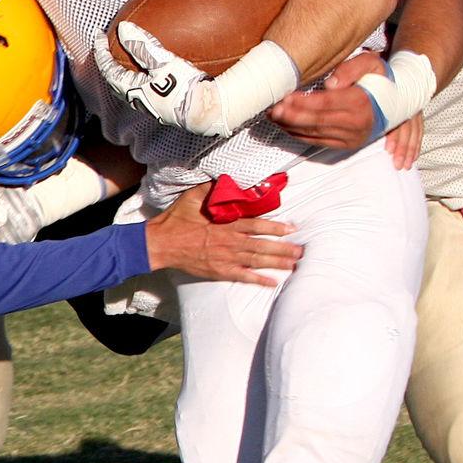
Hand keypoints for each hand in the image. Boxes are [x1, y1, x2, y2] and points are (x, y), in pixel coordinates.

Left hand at [95, 24, 215, 134]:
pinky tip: (156, 68)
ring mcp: (151, 104)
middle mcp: (137, 100)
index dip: (101, 51)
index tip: (100, 35)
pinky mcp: (164, 106)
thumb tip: (123, 28)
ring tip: (129, 57)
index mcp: (131, 90)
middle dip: (109, 63)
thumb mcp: (162, 63)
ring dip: (126, 70)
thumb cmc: (184, 88)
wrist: (207, 111)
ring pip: (130, 86)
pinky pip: (146, 88)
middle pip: (115, 80)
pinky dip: (143, 75)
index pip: (108, 69)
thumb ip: (142, 45)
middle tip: (108, 47)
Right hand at [143, 182, 300, 285]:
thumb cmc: (176, 221)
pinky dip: (259, 280)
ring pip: (257, 261)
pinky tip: (272, 282)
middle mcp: (230, 243)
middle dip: (284, 249)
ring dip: (277, 263)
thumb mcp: (192, 198)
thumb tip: (226, 179)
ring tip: (294, 264)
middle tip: (302, 251)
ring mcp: (226, 259)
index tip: (292, 228)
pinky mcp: (219, 271)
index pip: (257, 226)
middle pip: (263, 246)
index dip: (276, 227)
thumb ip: (211, 188)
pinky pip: (243, 277)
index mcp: (226, 225)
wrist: (160, 244)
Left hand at [266, 53, 422, 166]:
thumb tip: (330, 83)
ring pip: (315, 134)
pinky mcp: (346, 146)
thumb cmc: (378, 79)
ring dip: (291, 126)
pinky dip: (299, 135)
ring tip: (274, 116)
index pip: (326, 104)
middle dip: (292, 117)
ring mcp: (351, 138)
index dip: (303, 102)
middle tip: (273, 110)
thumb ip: (351, 68)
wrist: (396, 102)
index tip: (285, 97)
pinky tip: (286, 125)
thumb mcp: (372, 64)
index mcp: (361, 103)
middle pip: (317, 122)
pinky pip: (318, 142)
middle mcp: (357, 124)